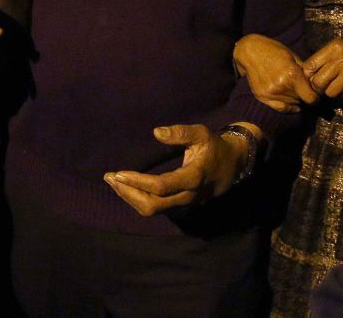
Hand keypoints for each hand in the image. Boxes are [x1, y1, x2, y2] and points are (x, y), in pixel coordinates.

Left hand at [105, 123, 256, 215]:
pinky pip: (156, 207)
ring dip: (130, 197)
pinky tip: (126, 187)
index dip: (138, 181)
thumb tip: (156, 132)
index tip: (119, 172)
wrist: (233, 166)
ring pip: (152, 209)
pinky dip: (138, 199)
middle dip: (128, 193)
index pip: (161, 187)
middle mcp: (187, 196)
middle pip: (152, 205)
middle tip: (109, 178)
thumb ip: (180, 132)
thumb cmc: (214, 147)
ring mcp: (184, 203)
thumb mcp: (201, 134)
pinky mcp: (180, 204)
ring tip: (112, 182)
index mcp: (193, 178)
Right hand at [233, 34, 317, 112]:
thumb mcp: (292, 56)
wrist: (250, 51)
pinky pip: (280, 108)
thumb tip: (316, 83)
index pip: (311, 97)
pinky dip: (289, 107)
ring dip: (296, 100)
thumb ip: (305, 71)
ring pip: (292, 104)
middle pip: (301, 100)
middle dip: (305, 96)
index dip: (316, 97)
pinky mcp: (262, 96)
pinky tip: (294, 105)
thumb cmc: (273, 50)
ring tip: (295, 91)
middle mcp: (282, 85)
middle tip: (304, 90)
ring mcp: (271, 92)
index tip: (316, 94)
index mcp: (292, 74)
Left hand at [303, 39, 342, 98]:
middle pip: (317, 82)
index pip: (310, 65)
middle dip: (318, 87)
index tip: (312, 78)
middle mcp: (341, 59)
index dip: (308, 75)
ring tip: (338, 85)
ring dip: (331, 92)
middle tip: (323, 86)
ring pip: (329, 92)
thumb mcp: (341, 47)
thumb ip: (324, 58)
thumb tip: (306, 73)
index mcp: (334, 47)